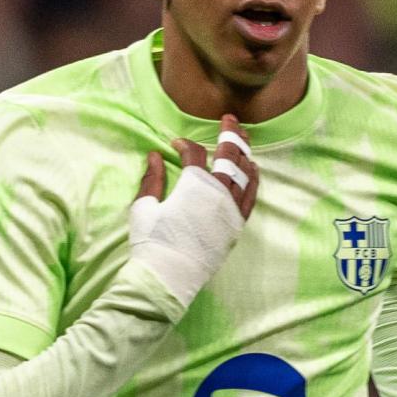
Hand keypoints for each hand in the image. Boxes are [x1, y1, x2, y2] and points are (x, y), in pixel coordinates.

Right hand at [128, 116, 257, 306]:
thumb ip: (152, 179)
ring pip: (245, 173)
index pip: (194, 153)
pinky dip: (253, 179)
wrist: (168, 277)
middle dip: (229, 134)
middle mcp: (218, 193)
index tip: (176, 146)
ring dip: (244, 152)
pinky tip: (253, 169)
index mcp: (194, 185)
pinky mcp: (236, 226)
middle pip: (229, 155)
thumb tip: (156, 156)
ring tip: (244, 138)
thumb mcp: (143, 207)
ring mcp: (230, 209)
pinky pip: (251, 196)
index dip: (184, 145)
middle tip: (229, 120)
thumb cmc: (151, 242)